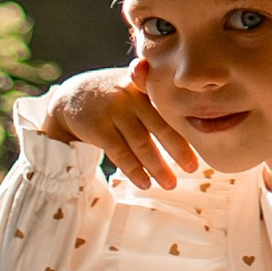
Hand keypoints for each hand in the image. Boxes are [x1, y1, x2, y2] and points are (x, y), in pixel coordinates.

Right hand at [36, 64, 195, 191]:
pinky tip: (145, 183)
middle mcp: (131, 96)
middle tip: (193, 168)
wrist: (71, 96)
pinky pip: (120, 153)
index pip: (169, 110)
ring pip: (141, 143)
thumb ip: (156, 99)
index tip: (200, 147)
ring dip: (158, 166)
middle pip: (160, 126)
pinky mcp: (98, 127)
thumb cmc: (112, 95)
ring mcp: (113, 111)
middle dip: (178, 150)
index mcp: (144, 87)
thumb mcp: (132, 87)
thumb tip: (191, 122)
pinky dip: (134, 170)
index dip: (185, 130)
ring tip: (171, 183)